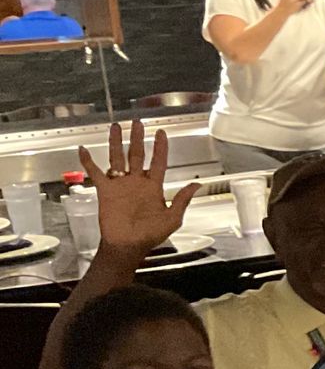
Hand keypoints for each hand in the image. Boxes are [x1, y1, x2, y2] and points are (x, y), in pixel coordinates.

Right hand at [78, 121, 199, 255]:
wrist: (128, 245)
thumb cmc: (151, 234)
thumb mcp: (173, 218)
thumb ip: (183, 199)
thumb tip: (197, 184)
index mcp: (154, 187)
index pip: (158, 162)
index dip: (160, 147)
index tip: (161, 133)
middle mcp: (137, 182)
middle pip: (137, 154)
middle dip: (137, 138)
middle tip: (138, 123)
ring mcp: (121, 185)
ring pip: (117, 158)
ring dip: (116, 142)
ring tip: (116, 126)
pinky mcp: (105, 190)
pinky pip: (95, 173)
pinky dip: (88, 161)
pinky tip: (83, 149)